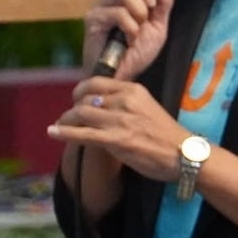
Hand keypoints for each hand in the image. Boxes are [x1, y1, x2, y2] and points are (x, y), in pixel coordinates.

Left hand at [49, 77, 191, 183]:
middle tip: (68, 118)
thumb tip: (103, 106)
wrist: (184, 154)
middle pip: (85, 98)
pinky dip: (63, 132)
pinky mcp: (115, 140)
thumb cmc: (167, 135)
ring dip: (65, 120)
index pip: (96, 82)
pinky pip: (82, 134)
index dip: (81, 90)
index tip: (77, 100)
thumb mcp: (148, 107)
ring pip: (80, 113)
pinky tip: (52, 132)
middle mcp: (125, 101)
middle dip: (72, 108)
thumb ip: (126, 104)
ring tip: (59, 126)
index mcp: (134, 90)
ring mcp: (119, 120)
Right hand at [82, 0, 180, 81]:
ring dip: (139, 12)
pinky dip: (131, 27)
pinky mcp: (93, 20)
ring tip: (138, 30)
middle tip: (151, 6)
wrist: (122, 78)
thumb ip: (164, 3)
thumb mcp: (158, 27)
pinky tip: (129, 40)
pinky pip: (118, 12)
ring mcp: (100, 6)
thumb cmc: (137, 53)